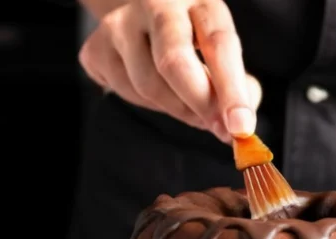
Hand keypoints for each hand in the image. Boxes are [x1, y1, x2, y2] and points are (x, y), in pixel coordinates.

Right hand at [78, 0, 261, 142]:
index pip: (219, 44)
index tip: (241, 126)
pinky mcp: (94, 48)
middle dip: (200, 104)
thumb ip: (240, 85)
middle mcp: (155, 4)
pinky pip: (123, 93)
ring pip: (148, 85)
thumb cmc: (194, 36)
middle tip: (219, 129)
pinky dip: (147, 104)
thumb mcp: (223, 49)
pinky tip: (158, 92)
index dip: (232, 90)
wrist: (142, 14)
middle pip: (173, 62)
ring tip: (192, 108)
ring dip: (177, 110)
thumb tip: (236, 123)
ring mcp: (118, 24)